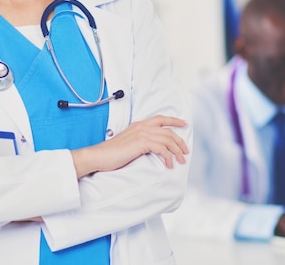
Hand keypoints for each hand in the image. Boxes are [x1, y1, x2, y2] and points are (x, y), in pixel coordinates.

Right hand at [72, 115, 188, 177]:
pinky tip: (168, 165)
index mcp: (139, 125)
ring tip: (180, 161)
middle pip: (168, 130)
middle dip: (179, 141)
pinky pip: (162, 149)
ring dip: (176, 151)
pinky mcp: (141, 143)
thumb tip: (151, 148)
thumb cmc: (111, 154)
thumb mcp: (128, 143)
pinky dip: (168, 157)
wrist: (99, 156)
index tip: (184, 123)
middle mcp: (142, 126)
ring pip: (167, 139)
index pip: (160, 119)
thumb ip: (139, 141)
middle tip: (185, 151)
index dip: (174, 120)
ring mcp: (142, 133)